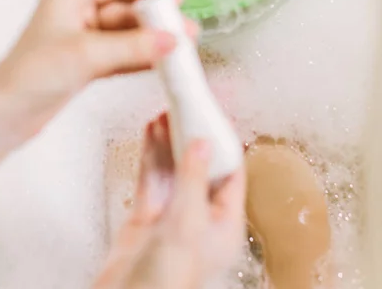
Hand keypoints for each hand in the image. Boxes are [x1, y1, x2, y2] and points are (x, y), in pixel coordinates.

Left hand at [0, 0, 196, 170]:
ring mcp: (83, 41)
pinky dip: (140, 60)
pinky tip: (161, 65)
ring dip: (152, 42)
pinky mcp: (86, 65)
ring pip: (126, 36)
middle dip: (156, 21)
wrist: (7, 116)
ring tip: (182, 50)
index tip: (175, 0)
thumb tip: (172, 41)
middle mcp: (77, 15)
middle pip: (125, 10)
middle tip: (185, 31)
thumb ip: (132, 47)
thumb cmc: (32, 75)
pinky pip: (121, 57)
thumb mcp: (86, 54)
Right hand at [94, 113, 244, 288]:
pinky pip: (153, 176)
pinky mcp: (149, 213)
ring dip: (170, 140)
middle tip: (188, 109)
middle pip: (201, 165)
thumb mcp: (186, 224)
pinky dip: (152, 153)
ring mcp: (173, 213)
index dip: (224, 142)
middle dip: (192, 136)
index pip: (231, 173)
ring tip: (166, 113)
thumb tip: (204, 144)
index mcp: (225, 224)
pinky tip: (151, 132)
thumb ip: (193, 180)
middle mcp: (201, 215)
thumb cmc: (166, 281)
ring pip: (174, 167)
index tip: (216, 116)